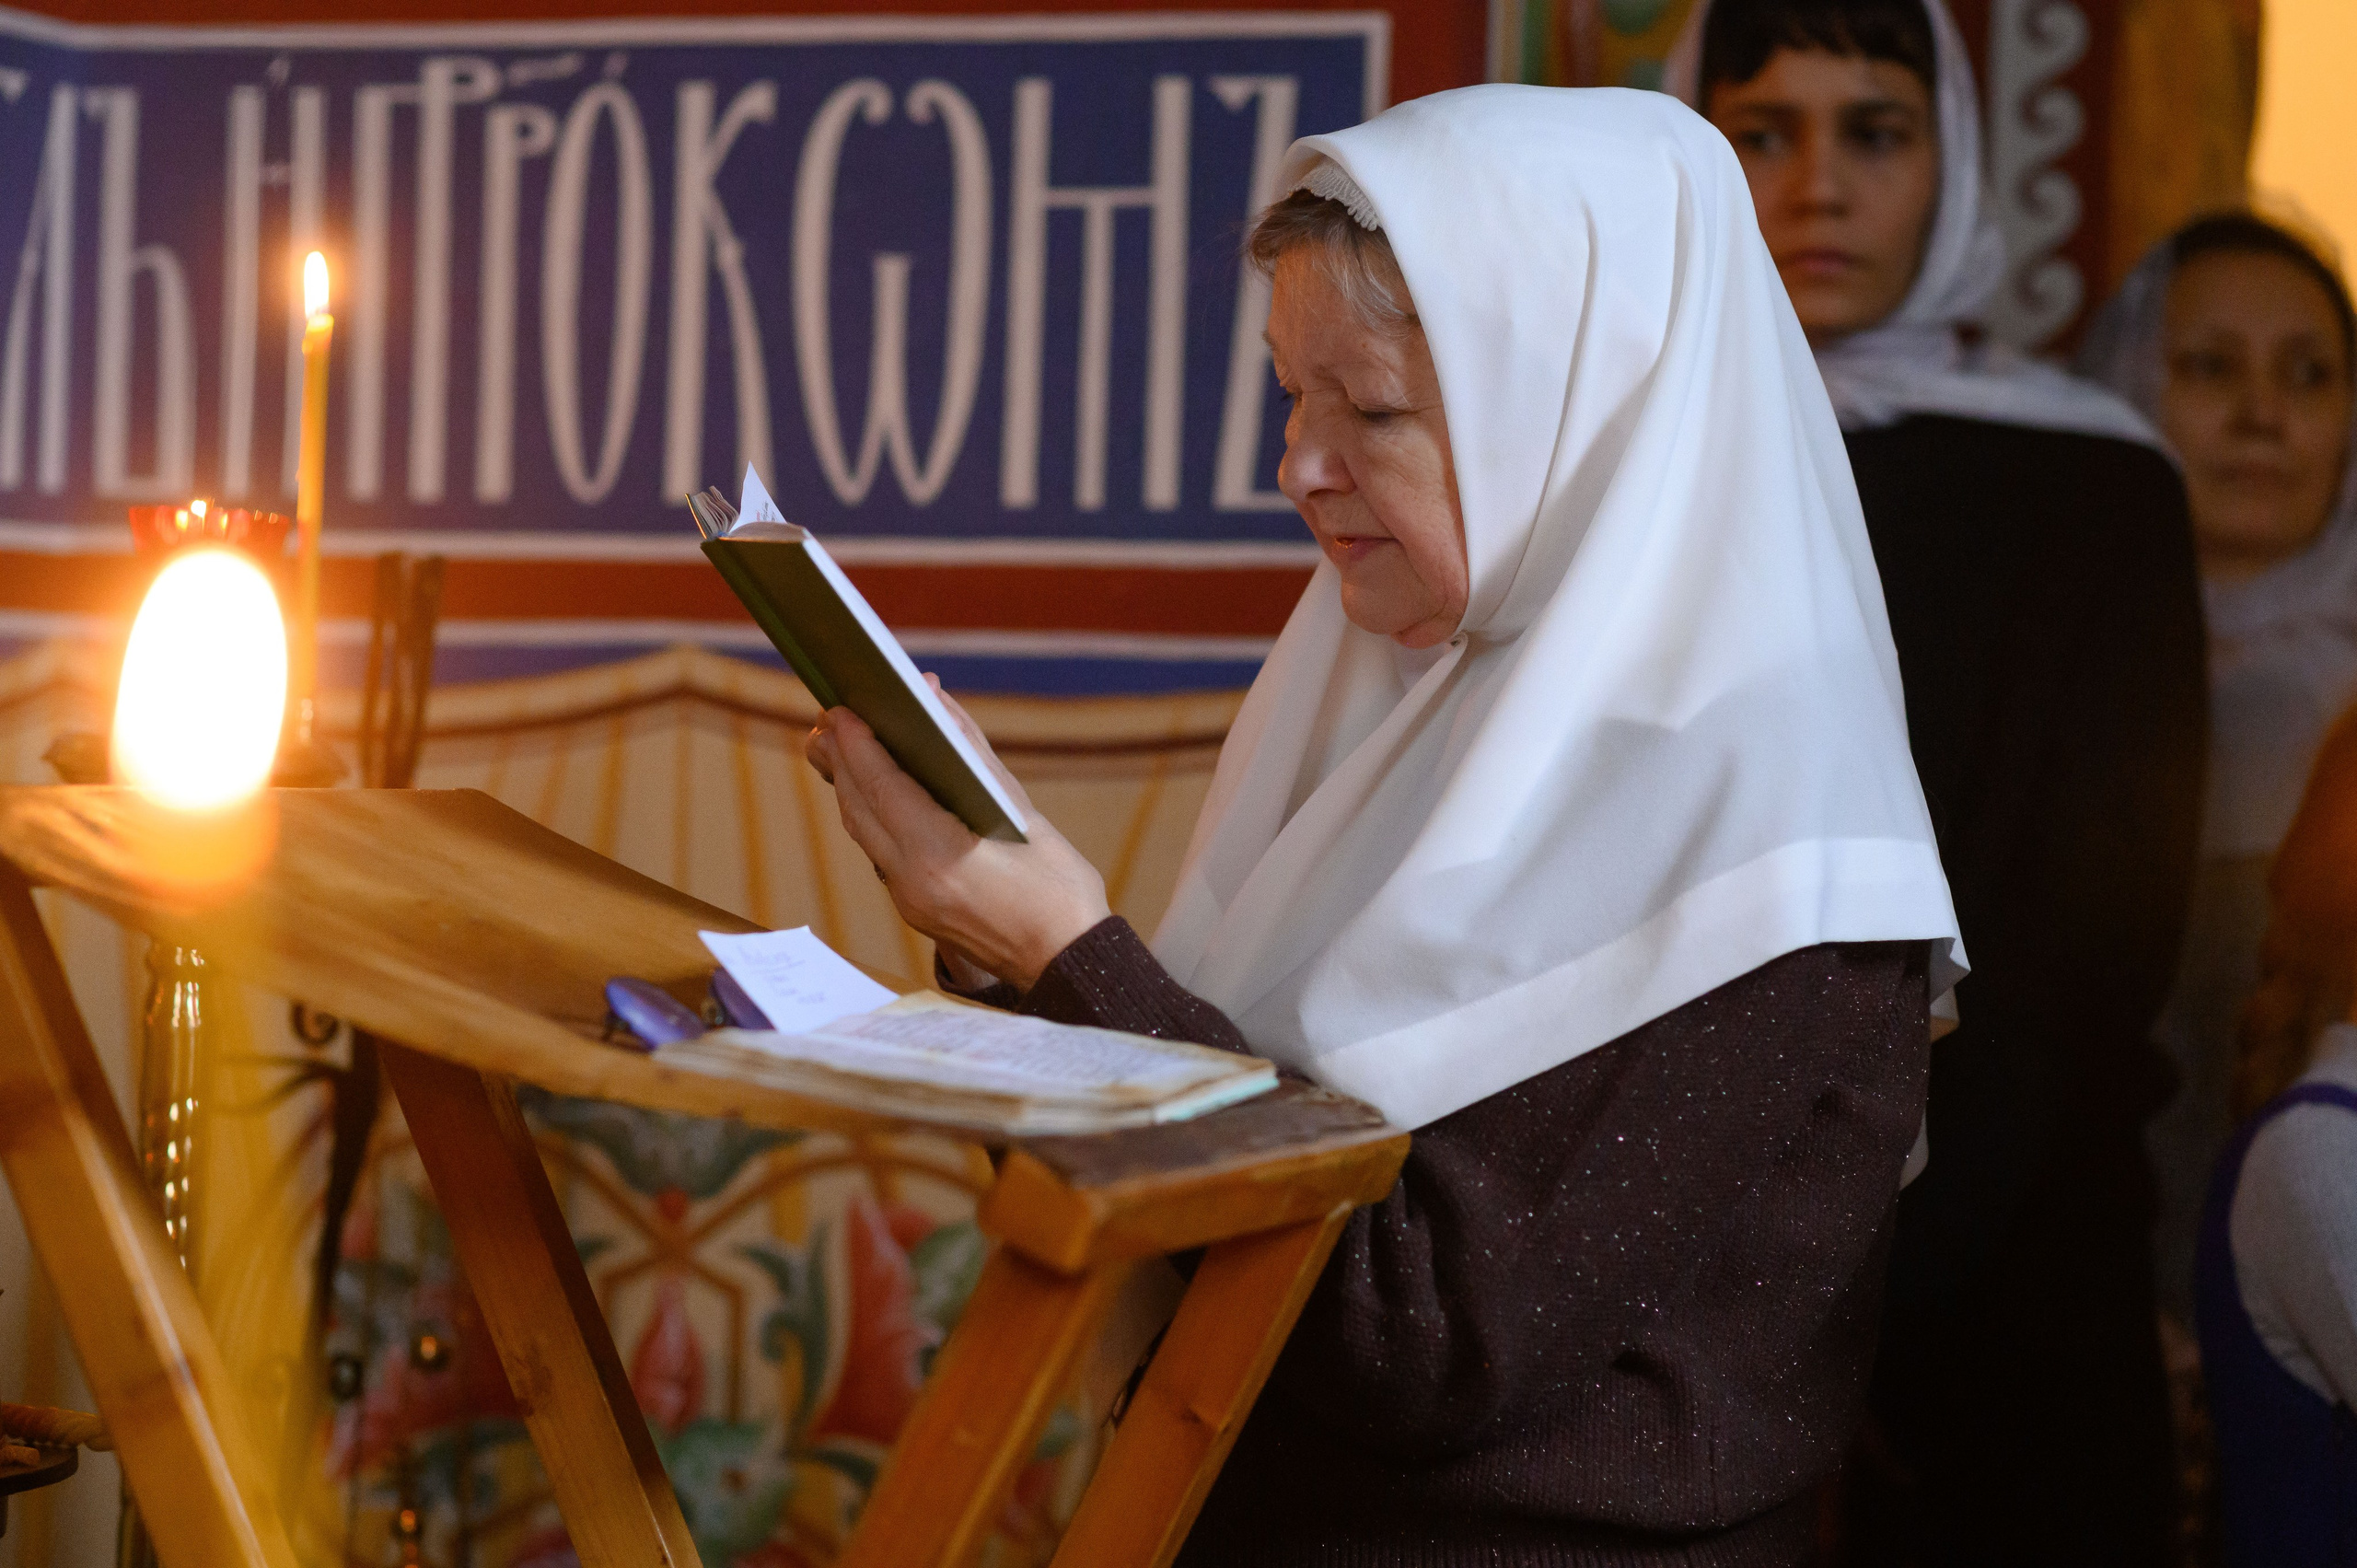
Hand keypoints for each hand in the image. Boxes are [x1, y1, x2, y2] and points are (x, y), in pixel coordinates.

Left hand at [805, 686, 1109, 990]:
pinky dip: (872, 814)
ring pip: (862, 831)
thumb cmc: (1059, 890)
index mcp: (940, 855)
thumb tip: (936, 703)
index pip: (881, 787)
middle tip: (832, 717)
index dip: (856, 744)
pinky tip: (878, 790)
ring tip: (846, 745)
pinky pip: (879, 852)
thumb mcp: (1023, 811)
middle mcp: (912, 880)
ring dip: (850, 787)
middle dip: (841, 759)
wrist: (1066, 961)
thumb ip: (972, 754)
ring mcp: (909, 900)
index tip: (842, 709)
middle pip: (859, 808)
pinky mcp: (915, 908)